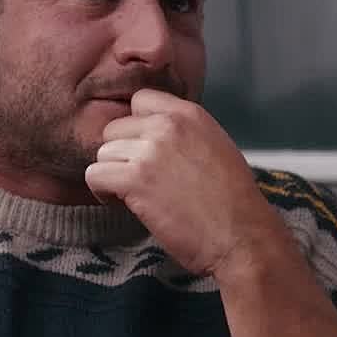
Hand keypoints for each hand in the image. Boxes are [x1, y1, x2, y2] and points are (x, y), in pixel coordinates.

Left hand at [84, 88, 277, 275]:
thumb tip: (153, 137)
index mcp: (190, 114)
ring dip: (112, 175)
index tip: (143, 151)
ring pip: (103, 153)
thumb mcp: (216, 147)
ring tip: (131, 195)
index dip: (136, 127)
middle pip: (115, 128)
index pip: (141, 101)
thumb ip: (184, 134)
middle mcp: (168, 125)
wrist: (242, 236)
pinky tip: (121, 204)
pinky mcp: (136, 180)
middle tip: (137, 179)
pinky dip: (102, 192)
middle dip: (122, 154)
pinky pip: (95, 175)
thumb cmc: (234, 202)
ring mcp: (150, 151)